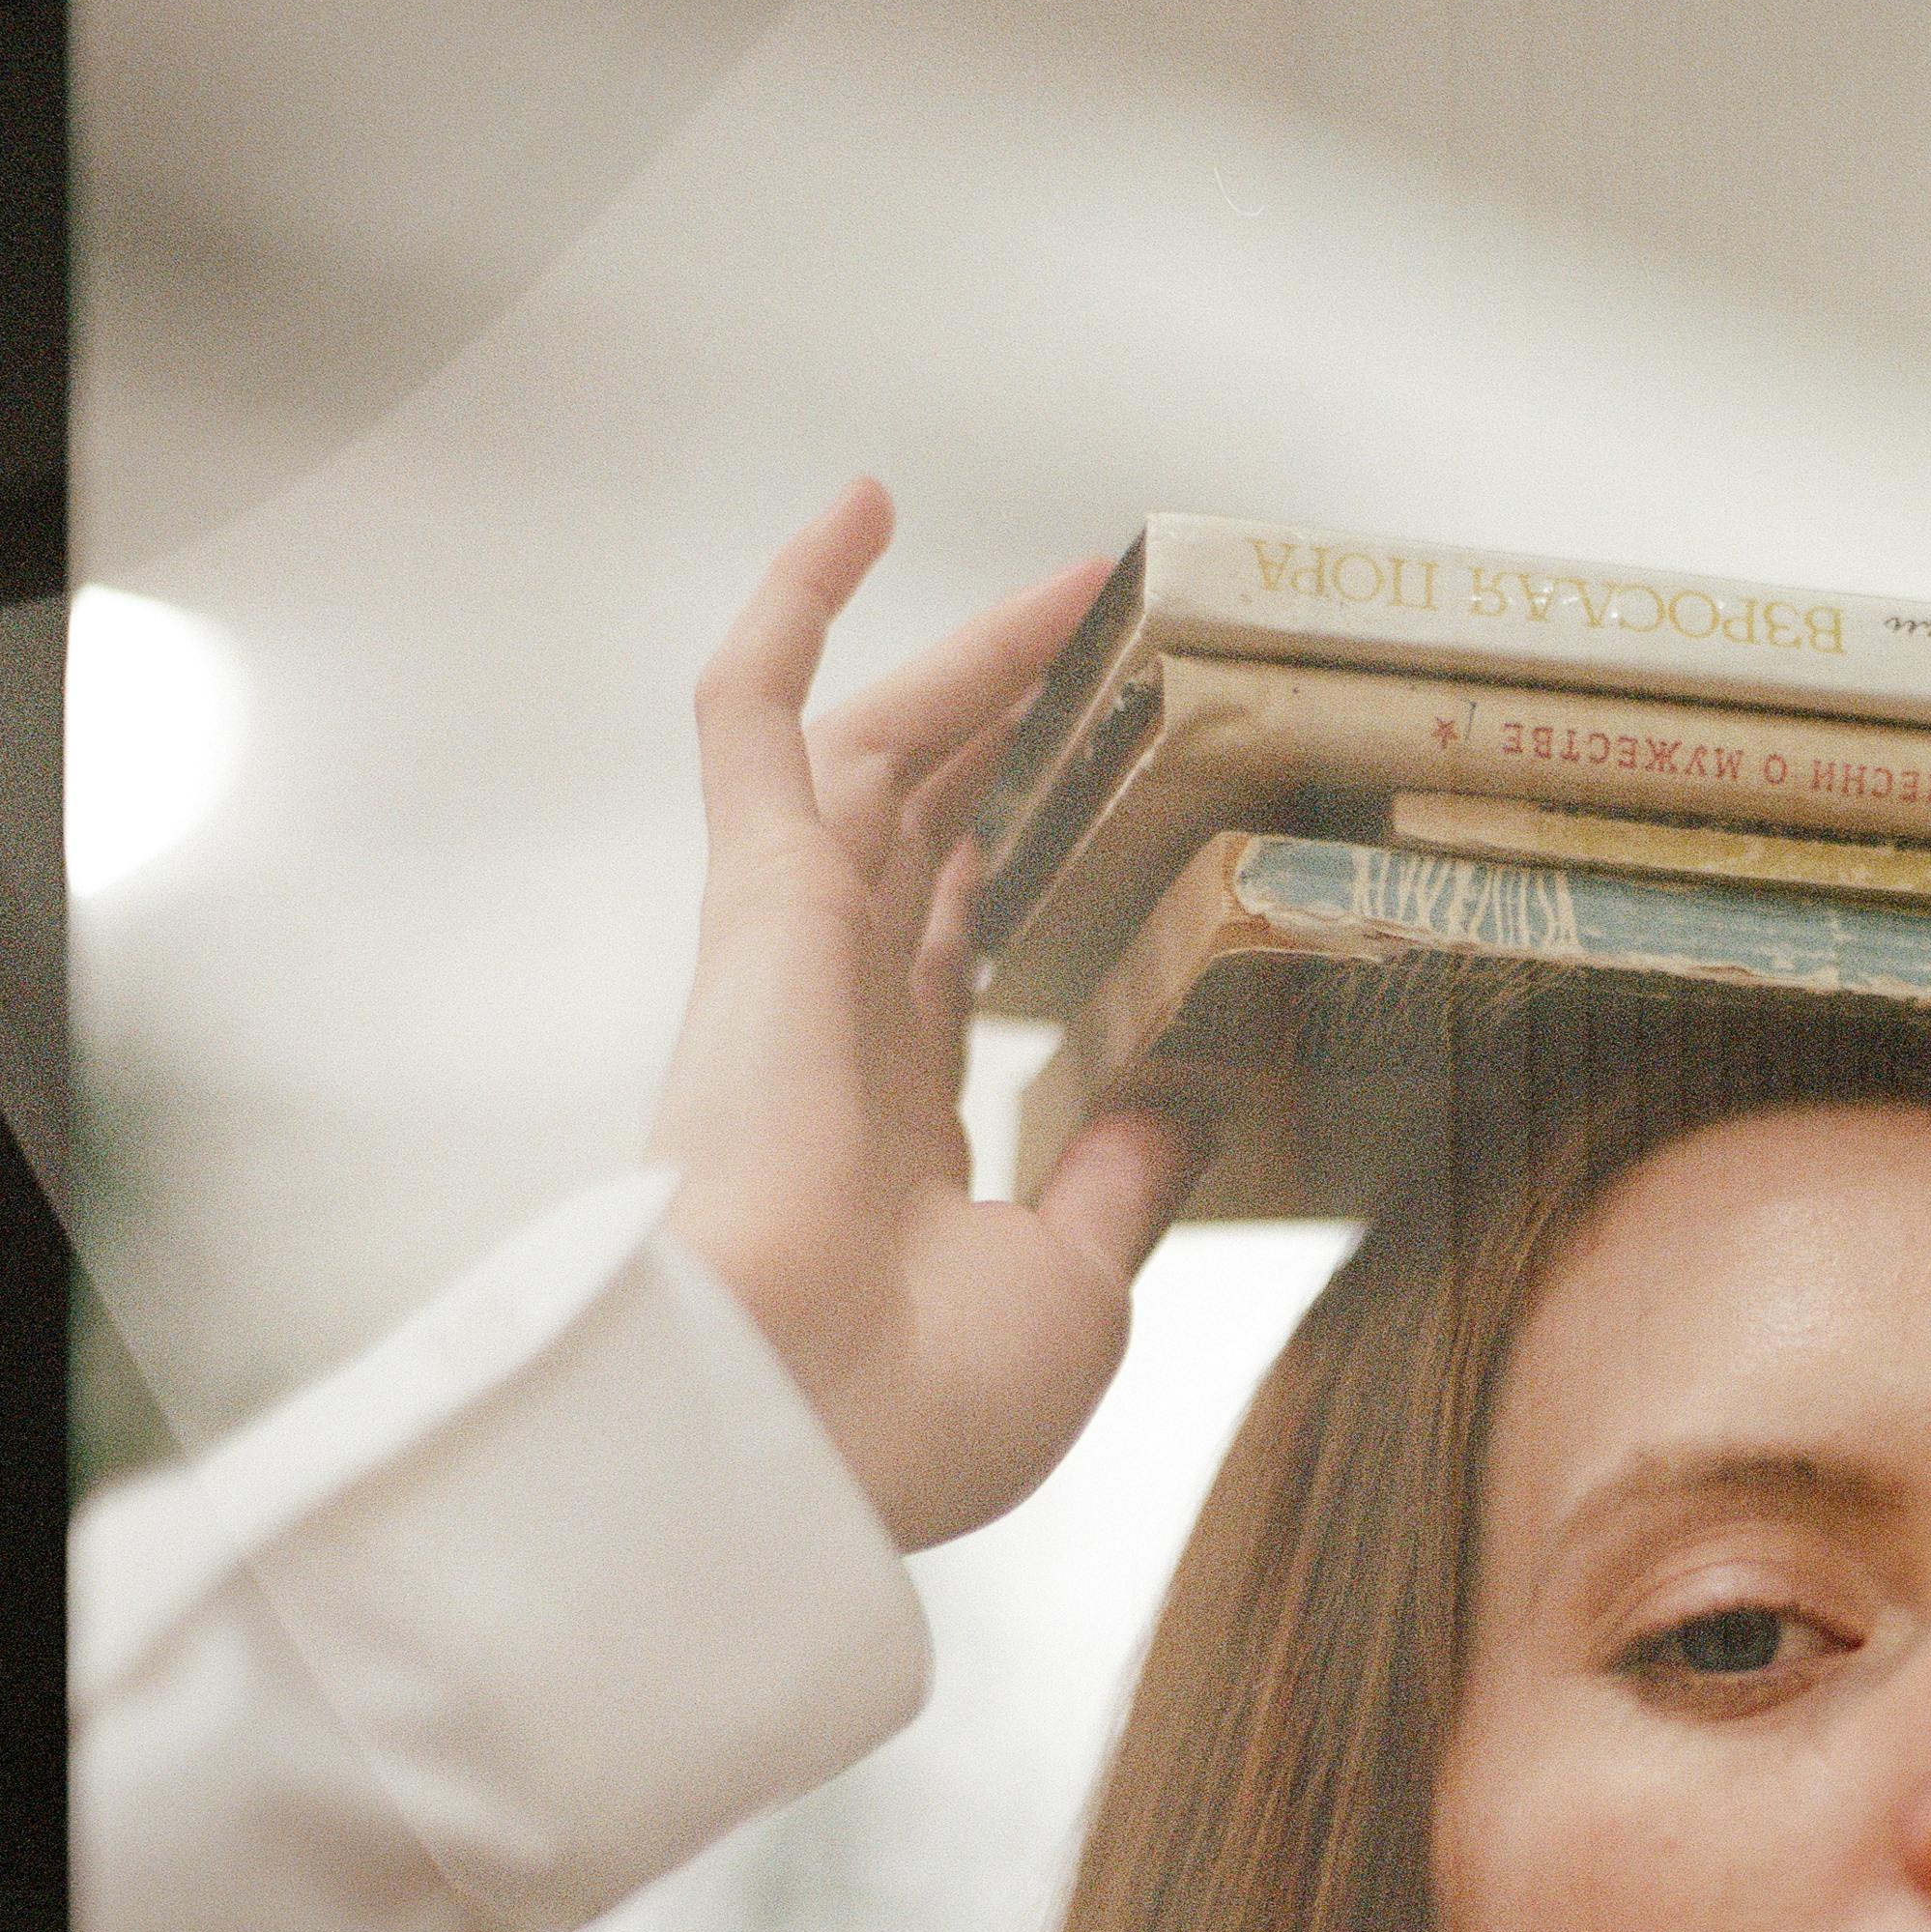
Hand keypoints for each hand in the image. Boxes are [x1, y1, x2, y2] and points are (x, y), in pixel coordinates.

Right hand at [646, 480, 1193, 1553]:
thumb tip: (1176, 1109)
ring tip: (1077, 588)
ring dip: (971, 665)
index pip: (951, 966)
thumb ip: (1115, 1184)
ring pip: (878, 758)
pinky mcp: (756, 899)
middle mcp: (831, 1033)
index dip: (1020, 878)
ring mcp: (789, 957)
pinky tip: (859, 509)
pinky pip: (754, 716)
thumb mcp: (1072, 1293)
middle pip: (929, 837)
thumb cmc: (920, 1403)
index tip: (1093, 817)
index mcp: (890, 1135)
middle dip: (1018, 742)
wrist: (794, 1422)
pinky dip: (795, 606)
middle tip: (1112, 659)